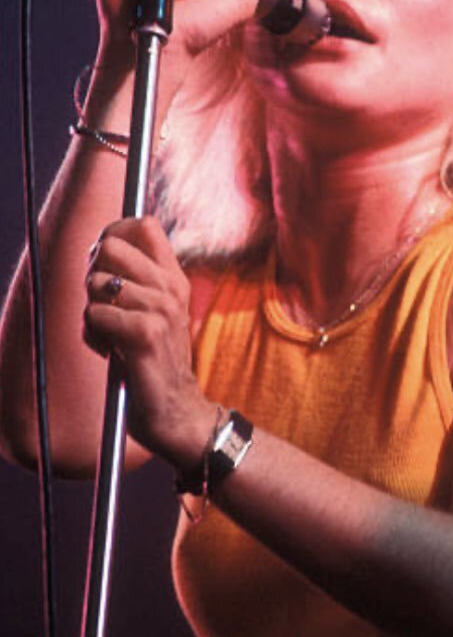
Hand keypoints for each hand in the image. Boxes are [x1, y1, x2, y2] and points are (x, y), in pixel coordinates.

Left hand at [84, 215, 211, 468]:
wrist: (177, 411)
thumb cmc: (155, 362)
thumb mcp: (153, 313)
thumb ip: (134, 281)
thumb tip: (101, 248)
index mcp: (174, 278)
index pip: (144, 225)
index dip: (114, 234)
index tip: (105, 262)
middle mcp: (171, 288)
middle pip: (113, 245)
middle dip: (93, 270)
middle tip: (101, 301)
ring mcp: (162, 310)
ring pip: (98, 283)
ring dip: (92, 310)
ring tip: (110, 333)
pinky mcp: (146, 334)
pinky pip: (95, 315)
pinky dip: (93, 335)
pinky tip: (111, 351)